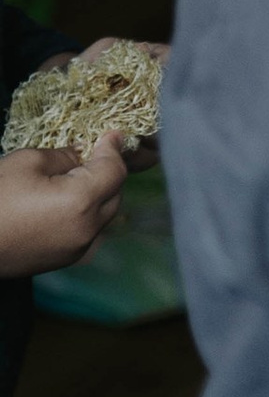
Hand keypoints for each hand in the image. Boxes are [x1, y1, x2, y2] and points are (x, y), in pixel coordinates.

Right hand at [0, 133, 129, 280]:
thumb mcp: (26, 163)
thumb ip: (63, 156)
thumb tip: (81, 155)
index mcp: (81, 202)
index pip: (114, 171)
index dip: (114, 149)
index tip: (112, 136)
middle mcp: (86, 230)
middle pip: (114, 194)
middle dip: (107, 172)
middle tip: (90, 154)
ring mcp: (76, 249)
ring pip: (103, 215)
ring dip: (97, 194)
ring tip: (74, 178)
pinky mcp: (63, 260)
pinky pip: (86, 231)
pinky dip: (84, 214)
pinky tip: (62, 202)